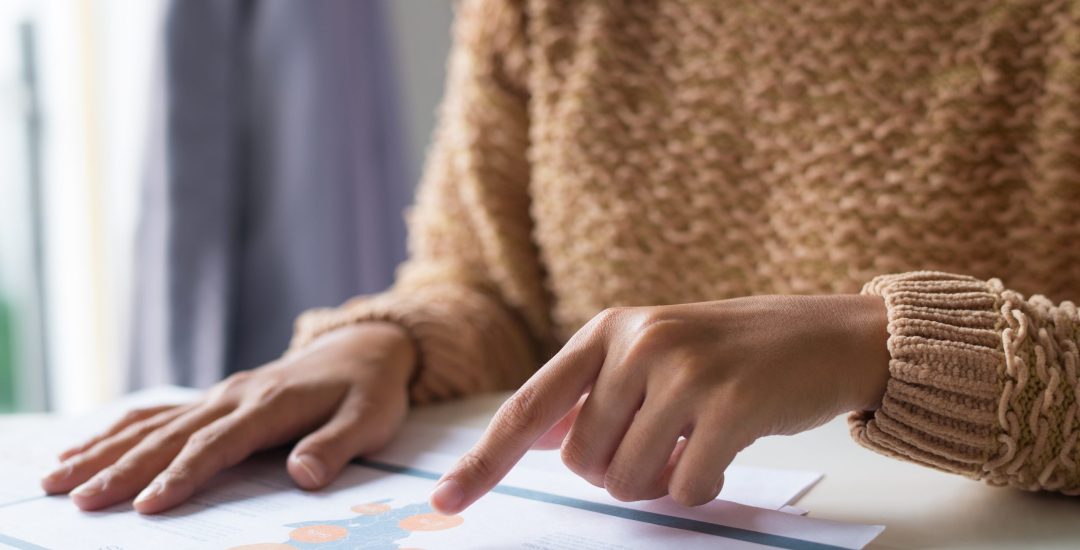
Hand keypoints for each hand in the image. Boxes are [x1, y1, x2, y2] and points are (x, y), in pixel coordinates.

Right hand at [41, 322, 415, 513]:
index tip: (147, 505)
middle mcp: (236, 396)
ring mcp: (220, 395)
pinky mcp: (214, 398)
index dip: (182, 475)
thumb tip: (303, 475)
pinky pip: (157, 413)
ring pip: (153, 424)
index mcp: (271, 405)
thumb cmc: (369, 390)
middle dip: (122, 469)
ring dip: (104, 450)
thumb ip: (337, 445)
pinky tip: (84, 447)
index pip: (218, 445)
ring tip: (57, 477)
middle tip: (79, 501)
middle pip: (170, 435)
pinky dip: (117, 430)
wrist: (362, 347)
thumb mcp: (370, 417)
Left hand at [431, 295, 888, 512]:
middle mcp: (637, 342)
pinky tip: (725, 450)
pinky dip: (700, 485)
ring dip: (659, 482)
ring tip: (695, 442)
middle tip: (663, 444)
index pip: (530, 406)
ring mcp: (683, 371)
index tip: (445, 501)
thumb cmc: (732, 352)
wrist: (828, 334)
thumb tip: (537, 441)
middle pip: (583, 461)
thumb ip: (594, 392)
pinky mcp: (728, 405)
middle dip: (617, 473)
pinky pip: (683, 488)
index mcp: (608, 329)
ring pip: (628, 480)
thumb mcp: (653, 351)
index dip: (485, 459)